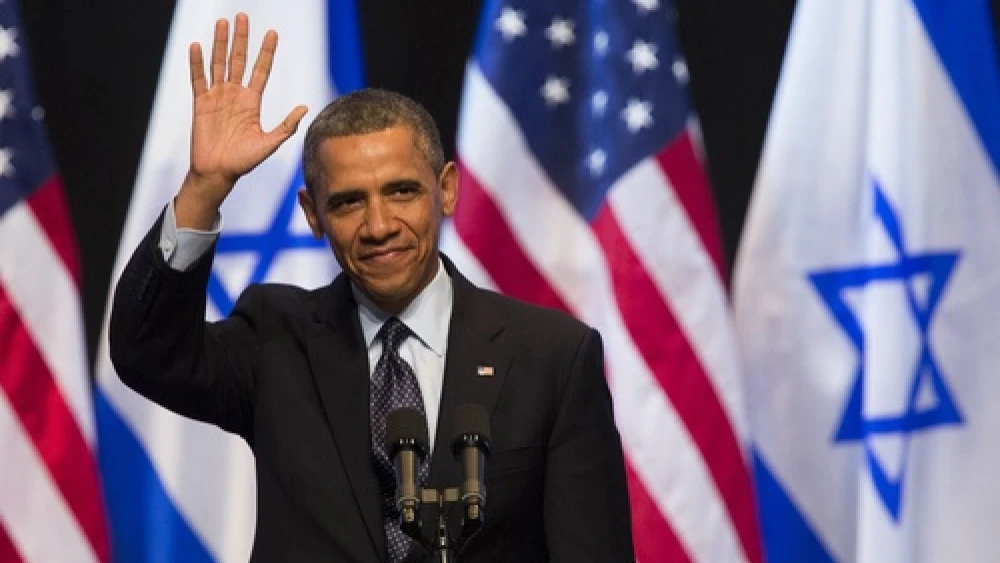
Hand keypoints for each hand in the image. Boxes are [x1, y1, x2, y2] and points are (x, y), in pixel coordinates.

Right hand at [176, 13, 307, 228]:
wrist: (218, 173)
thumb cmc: (244, 161)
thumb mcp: (269, 143)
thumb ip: (286, 126)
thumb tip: (305, 107)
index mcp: (252, 101)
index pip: (261, 70)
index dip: (266, 52)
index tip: (272, 33)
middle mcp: (235, 95)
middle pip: (239, 60)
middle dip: (241, 39)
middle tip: (242, 16)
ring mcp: (217, 97)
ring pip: (218, 64)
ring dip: (220, 43)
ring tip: (222, 23)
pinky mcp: (201, 103)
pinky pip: (198, 79)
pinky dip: (197, 63)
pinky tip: (197, 47)